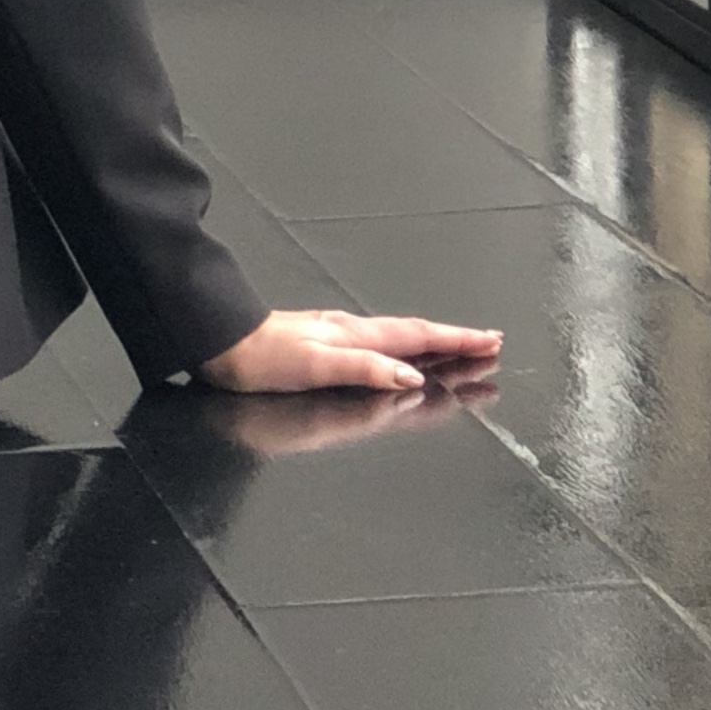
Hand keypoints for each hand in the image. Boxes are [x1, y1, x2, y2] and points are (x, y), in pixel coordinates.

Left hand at [197, 307, 502, 398]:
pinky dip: (404, 352)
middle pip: (416, 338)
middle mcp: (353, 334)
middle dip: (456, 342)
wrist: (219, 342)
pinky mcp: (324, 347)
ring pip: (400, 342)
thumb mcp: (314, 366)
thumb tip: (410, 375)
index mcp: (356, 338)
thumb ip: (363, 369)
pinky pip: (379, 349)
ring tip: (463, 352)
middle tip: (492, 346)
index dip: (456, 342)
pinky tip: (404, 358)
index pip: (418, 339)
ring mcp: (339, 339)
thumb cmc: (260, 358)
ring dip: (435, 347)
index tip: (490, 344)